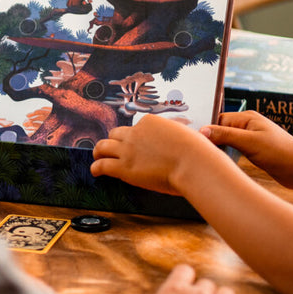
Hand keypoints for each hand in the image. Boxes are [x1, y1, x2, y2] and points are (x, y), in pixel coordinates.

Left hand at [90, 114, 220, 194]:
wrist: (193, 163)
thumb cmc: (197, 152)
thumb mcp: (188, 134)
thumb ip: (179, 134)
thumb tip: (187, 135)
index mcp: (150, 122)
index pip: (136, 127)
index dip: (134, 137)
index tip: (136, 143)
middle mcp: (136, 133)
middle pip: (115, 134)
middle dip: (114, 141)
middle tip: (112, 148)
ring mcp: (128, 149)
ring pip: (103, 146)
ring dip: (99, 151)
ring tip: (97, 156)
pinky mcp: (123, 167)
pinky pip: (102, 165)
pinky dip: (96, 168)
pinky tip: (95, 171)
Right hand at [200, 110, 292, 186]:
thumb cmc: (281, 152)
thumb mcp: (250, 142)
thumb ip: (225, 135)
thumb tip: (202, 130)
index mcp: (247, 118)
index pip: (218, 121)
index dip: (207, 132)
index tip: (196, 144)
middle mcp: (248, 126)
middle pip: (221, 130)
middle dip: (211, 140)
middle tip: (199, 153)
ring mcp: (251, 139)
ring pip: (227, 142)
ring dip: (220, 150)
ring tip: (210, 159)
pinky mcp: (254, 152)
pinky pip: (234, 151)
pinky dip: (228, 157)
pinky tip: (223, 164)